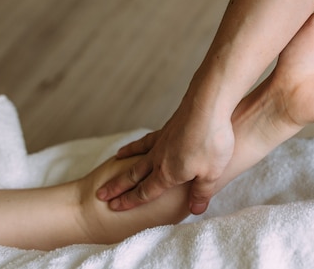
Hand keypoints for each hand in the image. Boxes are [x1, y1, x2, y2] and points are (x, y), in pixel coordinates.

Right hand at [96, 94, 233, 213]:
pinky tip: (138, 143)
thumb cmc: (212, 141)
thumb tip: (195, 210)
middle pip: (134, 175)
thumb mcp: (212, 174)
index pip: (145, 192)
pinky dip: (139, 143)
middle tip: (101, 194)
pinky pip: (148, 139)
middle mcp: (159, 158)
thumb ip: (201, 193)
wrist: (207, 104)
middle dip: (118, 186)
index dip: (130, 201)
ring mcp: (162, 141)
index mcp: (168, 174)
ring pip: (138, 155)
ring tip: (116, 162)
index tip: (114, 207)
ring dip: (125, 162)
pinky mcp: (168, 127)